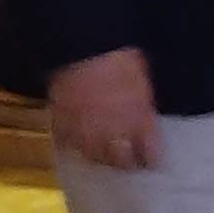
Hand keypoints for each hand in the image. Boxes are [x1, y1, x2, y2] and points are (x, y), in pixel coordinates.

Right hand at [47, 49, 160, 170]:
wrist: (81, 50)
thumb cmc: (118, 57)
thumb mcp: (142, 79)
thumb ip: (144, 104)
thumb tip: (144, 114)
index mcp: (140, 123)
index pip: (149, 155)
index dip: (150, 157)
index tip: (150, 158)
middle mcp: (115, 135)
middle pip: (122, 162)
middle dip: (126, 161)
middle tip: (127, 159)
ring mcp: (87, 134)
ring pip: (95, 157)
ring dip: (101, 155)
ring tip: (103, 150)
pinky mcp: (62, 128)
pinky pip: (68, 144)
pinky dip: (74, 143)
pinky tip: (77, 139)